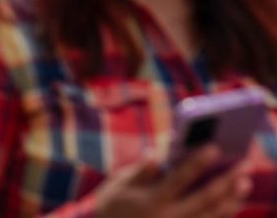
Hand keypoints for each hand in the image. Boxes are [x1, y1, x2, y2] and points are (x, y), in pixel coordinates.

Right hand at [96, 145, 251, 217]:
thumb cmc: (112, 204)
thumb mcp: (119, 184)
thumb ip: (141, 170)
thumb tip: (155, 152)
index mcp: (151, 200)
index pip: (179, 178)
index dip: (197, 162)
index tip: (214, 147)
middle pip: (205, 198)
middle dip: (226, 180)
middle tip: (245, 165)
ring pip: (212, 215)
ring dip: (231, 198)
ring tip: (244, 181)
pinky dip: (224, 213)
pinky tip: (233, 200)